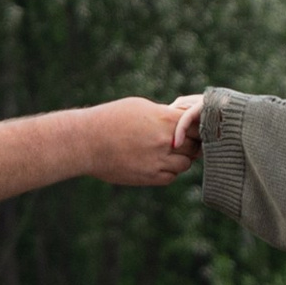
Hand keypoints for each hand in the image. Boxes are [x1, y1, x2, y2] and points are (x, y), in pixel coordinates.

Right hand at [86, 96, 200, 190]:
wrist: (87, 142)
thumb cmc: (110, 119)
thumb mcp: (139, 107)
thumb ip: (163, 114)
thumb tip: (180, 119)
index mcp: (165, 120)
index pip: (198, 125)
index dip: (197, 127)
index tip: (191, 127)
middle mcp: (165, 142)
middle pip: (195, 146)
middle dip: (191, 143)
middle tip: (184, 141)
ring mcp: (158, 161)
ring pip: (185, 164)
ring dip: (181, 158)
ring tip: (168, 152)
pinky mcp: (149, 177)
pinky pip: (170, 177)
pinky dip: (169, 171)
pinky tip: (158, 163)